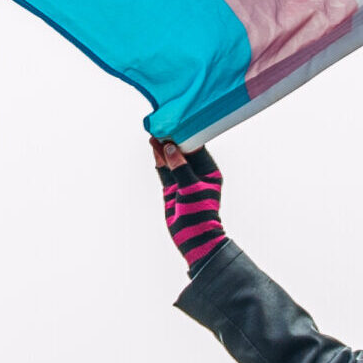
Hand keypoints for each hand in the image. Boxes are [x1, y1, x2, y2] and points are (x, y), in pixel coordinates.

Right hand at [151, 138, 227, 272]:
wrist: (194, 238)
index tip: (176, 124)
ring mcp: (183, 181)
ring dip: (162, 149)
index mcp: (209, 171)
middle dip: (172, 141)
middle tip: (161, 126)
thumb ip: (180, 167)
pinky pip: (165, 172)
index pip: (197, 148)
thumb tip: (169, 148)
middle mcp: (197, 174)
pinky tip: (153, 150)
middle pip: (183, 152)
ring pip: (171, 161)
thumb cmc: (199, 213)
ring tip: (153, 135)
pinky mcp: (172, 189)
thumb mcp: (190, 188)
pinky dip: (159, 161)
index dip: (186, 136)